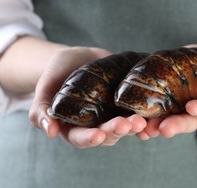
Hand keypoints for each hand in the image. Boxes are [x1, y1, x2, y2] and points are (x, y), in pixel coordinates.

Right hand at [29, 46, 146, 147]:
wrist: (76, 58)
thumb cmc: (56, 74)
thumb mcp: (45, 87)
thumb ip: (41, 109)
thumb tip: (50, 131)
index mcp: (75, 127)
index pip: (82, 138)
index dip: (90, 139)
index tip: (98, 135)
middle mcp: (96, 125)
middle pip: (108, 134)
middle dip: (117, 130)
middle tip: (127, 124)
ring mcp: (112, 114)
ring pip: (125, 125)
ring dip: (134, 125)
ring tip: (142, 119)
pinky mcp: (125, 102)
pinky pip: (137, 110)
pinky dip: (147, 114)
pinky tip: (155, 111)